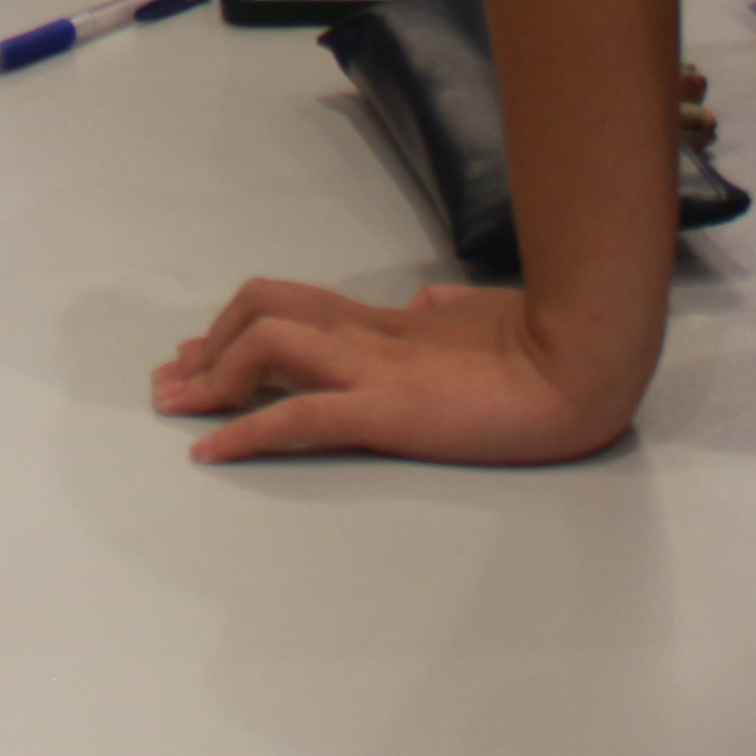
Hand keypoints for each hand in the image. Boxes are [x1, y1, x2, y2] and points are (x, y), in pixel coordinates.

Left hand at [150, 276, 638, 463]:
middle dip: (209, 341)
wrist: (584, 365)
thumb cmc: (546, 345)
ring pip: (267, 342)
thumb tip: (424, 307)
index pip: (295, 304)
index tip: (200, 349)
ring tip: (175, 405)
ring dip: (211, 375)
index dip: (238, 322)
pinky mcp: (387, 409)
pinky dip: (245, 431)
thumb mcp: (481, 321)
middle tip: (171, 376)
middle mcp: (370, 335)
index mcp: (392, 322)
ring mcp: (375, 369)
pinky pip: (298, 414)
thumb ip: (443, 317)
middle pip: (263, 307)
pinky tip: (210, 451)